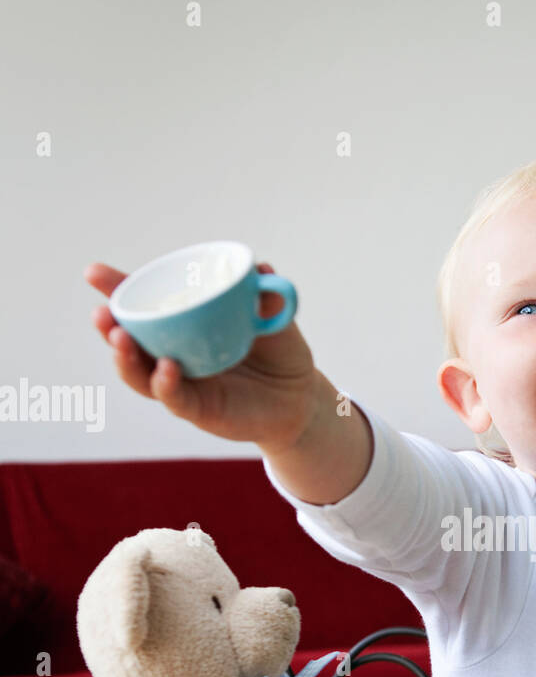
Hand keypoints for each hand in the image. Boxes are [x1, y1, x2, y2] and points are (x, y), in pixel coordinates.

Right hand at [85, 260, 322, 453]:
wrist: (300, 399)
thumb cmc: (279, 355)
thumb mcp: (274, 321)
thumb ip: (265, 298)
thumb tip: (261, 267)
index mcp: (182, 327)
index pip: (142, 307)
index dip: (116, 290)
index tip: (93, 273)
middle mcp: (173, 354)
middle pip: (129, 342)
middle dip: (109, 327)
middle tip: (101, 313)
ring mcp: (183, 384)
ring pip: (141, 375)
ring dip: (126, 358)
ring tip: (119, 339)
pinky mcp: (199, 410)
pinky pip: (176, 398)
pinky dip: (166, 384)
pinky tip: (165, 368)